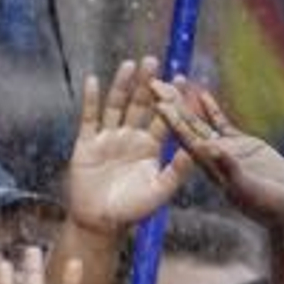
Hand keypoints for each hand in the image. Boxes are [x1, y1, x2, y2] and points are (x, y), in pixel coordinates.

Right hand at [66, 58, 190, 233]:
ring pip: (116, 106)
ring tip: (129, 64)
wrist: (100, 223)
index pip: (163, 117)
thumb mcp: (160, 191)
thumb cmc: (133, 210)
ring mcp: (108, 139)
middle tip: (153, 60)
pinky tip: (93, 80)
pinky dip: (90, 99)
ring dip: (122, 85)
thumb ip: (177, 170)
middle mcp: (130, 138)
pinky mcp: (86, 144)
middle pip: (139, 104)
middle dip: (146, 83)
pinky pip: (89, 118)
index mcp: (150, 147)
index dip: (171, 98)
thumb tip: (197, 149)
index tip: (181, 78)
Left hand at [152, 79, 283, 228]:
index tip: (157, 103)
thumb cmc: (269, 206)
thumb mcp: (247, 188)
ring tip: (173, 82)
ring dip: (187, 103)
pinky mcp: (241, 145)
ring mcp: (225, 150)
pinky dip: (211, 109)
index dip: (171, 122)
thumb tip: (209, 148)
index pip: (185, 140)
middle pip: (187, 126)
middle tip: (152, 83)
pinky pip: (221, 123)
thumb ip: (229, 169)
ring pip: (201, 122)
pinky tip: (201, 93)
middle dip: (171, 105)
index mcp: (208, 168)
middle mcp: (211, 157)